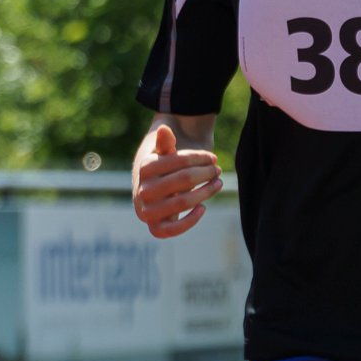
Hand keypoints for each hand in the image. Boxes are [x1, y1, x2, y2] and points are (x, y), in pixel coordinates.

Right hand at [133, 124, 221, 238]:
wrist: (157, 184)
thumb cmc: (165, 162)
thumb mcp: (164, 148)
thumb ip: (164, 141)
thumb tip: (164, 130)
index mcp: (144, 168)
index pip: (181, 161)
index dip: (200, 158)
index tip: (212, 158)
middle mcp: (142, 191)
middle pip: (185, 180)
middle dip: (206, 174)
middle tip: (217, 170)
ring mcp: (147, 211)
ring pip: (183, 202)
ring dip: (206, 192)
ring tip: (218, 183)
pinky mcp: (156, 227)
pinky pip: (171, 230)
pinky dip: (190, 220)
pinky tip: (203, 207)